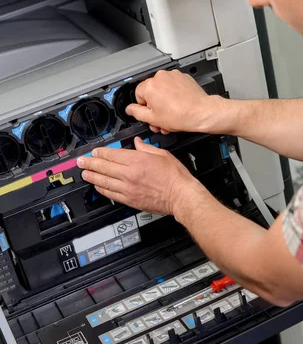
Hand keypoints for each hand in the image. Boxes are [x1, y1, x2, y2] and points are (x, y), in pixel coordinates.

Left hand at [77, 137, 200, 215]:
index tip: (94, 152)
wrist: (181, 196)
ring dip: (92, 176)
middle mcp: (129, 174)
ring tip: (84, 173)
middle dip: (90, 163)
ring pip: (104, 181)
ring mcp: (128, 188)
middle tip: (80, 162)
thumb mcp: (162, 154)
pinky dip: (102, 189)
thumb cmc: (175, 176)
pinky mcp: (130, 200)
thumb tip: (138, 143)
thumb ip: (146, 148)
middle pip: (104, 167)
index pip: (112, 155)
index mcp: (137, 160)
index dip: (100, 153)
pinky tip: (97, 186)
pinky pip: (111, 194)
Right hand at [126, 69, 220, 133]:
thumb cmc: (181, 115)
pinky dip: (174, 94)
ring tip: (171, 113)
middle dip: (155, 106)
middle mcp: (160, 77)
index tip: (151, 114)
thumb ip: (137, 112)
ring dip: (164, 101)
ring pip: (162, 89)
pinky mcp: (183, 77)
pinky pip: (173, 85)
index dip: (144, 108)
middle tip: (161, 117)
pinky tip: (178, 105)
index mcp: (149, 85)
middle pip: (151, 92)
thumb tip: (130, 109)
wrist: (201, 112)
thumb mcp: (153, 119)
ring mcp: (173, 75)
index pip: (138, 95)